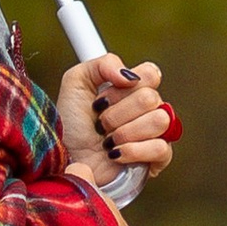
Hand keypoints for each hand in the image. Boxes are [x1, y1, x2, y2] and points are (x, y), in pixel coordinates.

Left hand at [57, 53, 175, 189]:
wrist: (65, 160)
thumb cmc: (70, 125)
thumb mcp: (76, 82)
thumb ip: (104, 64)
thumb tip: (130, 75)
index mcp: (132, 89)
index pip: (151, 73)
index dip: (126, 85)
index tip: (103, 98)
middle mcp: (146, 110)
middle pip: (151, 98)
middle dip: (117, 113)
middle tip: (101, 123)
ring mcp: (153, 135)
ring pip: (160, 121)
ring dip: (125, 132)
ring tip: (108, 141)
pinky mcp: (155, 161)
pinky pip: (161, 148)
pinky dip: (133, 151)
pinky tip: (116, 155)